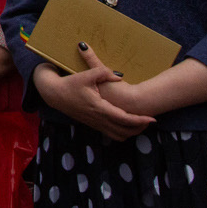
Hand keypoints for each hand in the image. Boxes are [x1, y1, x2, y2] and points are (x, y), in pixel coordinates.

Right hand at [33, 43, 153, 141]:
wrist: (54, 94)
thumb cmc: (70, 84)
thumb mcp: (86, 75)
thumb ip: (103, 72)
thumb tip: (119, 75)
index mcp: (99, 108)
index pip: (125, 119)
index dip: (140, 120)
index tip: (152, 118)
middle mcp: (99, 119)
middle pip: (125, 131)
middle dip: (139, 128)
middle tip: (149, 121)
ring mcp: (95, 124)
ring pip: (119, 135)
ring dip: (131, 132)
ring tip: (140, 124)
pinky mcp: (92, 124)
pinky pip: (111, 134)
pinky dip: (122, 133)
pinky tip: (124, 124)